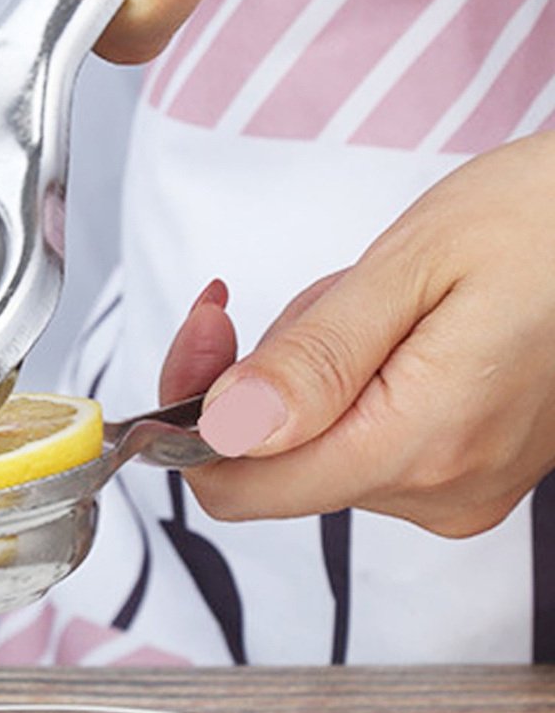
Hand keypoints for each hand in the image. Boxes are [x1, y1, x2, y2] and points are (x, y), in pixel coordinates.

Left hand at [162, 132, 554, 536]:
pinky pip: (360, 432)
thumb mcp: (413, 269)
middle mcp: (437, 490)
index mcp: (419, 445)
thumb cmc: (540, 222)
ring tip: (390, 302)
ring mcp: (455, 486)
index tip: (208, 327)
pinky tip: (406, 326)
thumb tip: (224, 425)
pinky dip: (353, 377)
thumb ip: (315, 359)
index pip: (242, 486)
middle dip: (270, 369)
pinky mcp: (463, 466)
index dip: (194, 414)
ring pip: (314, 438)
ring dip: (318, 364)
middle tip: (332, 293)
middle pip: (273, 457)